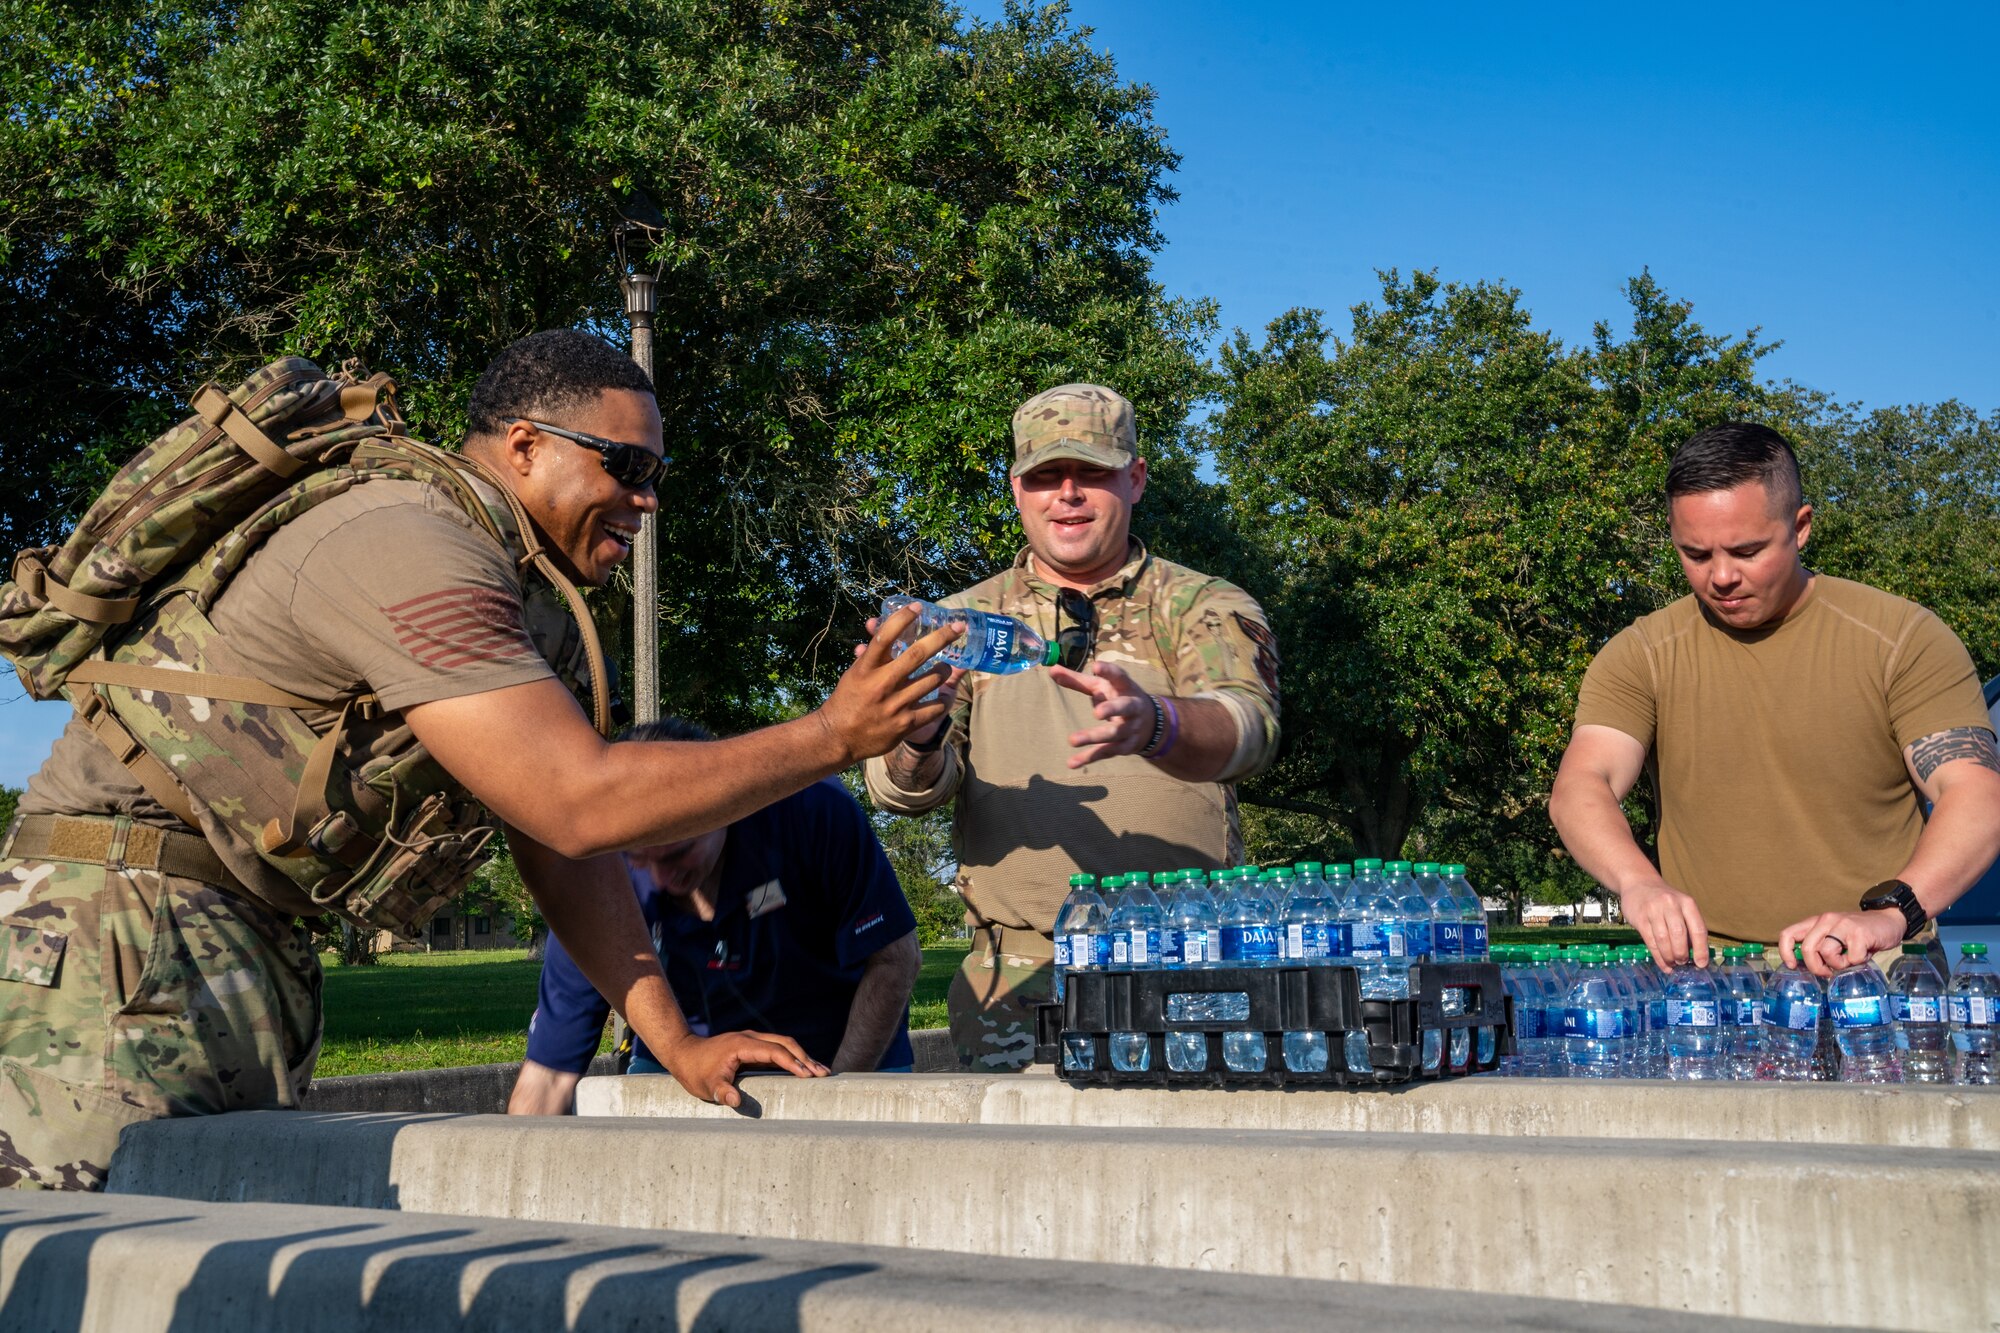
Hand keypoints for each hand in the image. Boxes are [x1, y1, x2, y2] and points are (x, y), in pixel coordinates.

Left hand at [660, 1029, 827, 1108]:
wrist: (683, 1053)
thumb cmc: (695, 1071)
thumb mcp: (706, 1085)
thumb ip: (722, 1092)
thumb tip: (735, 1102)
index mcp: (743, 1045)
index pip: (774, 1051)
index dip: (792, 1062)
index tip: (808, 1075)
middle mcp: (751, 1038)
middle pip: (785, 1043)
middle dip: (806, 1058)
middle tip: (823, 1074)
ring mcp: (752, 1040)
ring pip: (784, 1044)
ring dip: (802, 1056)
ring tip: (820, 1072)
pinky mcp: (752, 1046)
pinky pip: (777, 1048)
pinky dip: (792, 1057)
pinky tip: (801, 1068)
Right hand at [817, 607, 959, 762]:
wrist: (838, 737)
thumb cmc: (848, 700)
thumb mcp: (855, 673)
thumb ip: (871, 651)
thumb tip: (875, 623)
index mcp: (866, 668)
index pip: (884, 637)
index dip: (902, 619)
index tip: (918, 607)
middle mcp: (882, 684)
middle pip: (917, 654)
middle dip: (942, 637)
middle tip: (957, 628)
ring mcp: (895, 704)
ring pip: (933, 680)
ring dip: (944, 670)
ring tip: (944, 668)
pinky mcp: (906, 724)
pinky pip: (935, 708)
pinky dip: (941, 699)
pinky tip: (940, 695)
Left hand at [1049, 661, 1154, 767]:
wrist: (1151, 724)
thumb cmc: (1118, 697)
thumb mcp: (1102, 686)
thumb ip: (1078, 680)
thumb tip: (1052, 670)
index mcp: (1126, 688)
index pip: (1120, 677)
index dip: (1109, 672)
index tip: (1096, 666)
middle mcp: (1132, 708)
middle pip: (1125, 708)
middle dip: (1112, 709)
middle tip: (1096, 712)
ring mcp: (1130, 729)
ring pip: (1114, 734)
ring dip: (1094, 737)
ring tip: (1072, 740)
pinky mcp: (1124, 747)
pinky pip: (1106, 752)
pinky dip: (1089, 758)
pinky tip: (1072, 763)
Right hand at [1620, 879, 1710, 968]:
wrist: (1638, 883)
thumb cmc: (1664, 900)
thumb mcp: (1681, 906)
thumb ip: (1689, 926)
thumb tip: (1696, 955)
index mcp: (1687, 903)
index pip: (1698, 929)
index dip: (1701, 949)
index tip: (1701, 964)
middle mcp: (1671, 904)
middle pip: (1679, 935)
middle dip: (1682, 954)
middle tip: (1682, 962)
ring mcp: (1653, 910)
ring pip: (1663, 940)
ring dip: (1669, 957)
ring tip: (1673, 963)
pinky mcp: (1639, 918)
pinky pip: (1650, 942)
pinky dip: (1658, 957)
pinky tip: (1664, 964)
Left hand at [1778, 908, 1904, 978]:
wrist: (1889, 920)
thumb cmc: (1860, 935)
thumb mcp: (1836, 937)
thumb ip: (1822, 947)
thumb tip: (1809, 968)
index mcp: (1816, 922)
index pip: (1788, 934)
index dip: (1786, 952)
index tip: (1792, 966)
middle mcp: (1826, 920)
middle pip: (1807, 948)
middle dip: (1816, 967)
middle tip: (1828, 973)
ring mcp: (1842, 925)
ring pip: (1827, 952)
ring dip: (1838, 964)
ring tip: (1849, 960)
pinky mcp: (1859, 933)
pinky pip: (1851, 958)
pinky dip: (1857, 962)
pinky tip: (1864, 955)